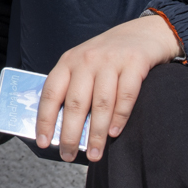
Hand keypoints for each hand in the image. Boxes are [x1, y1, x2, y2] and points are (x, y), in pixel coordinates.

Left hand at [40, 14, 180, 161]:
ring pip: (101, 103)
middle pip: (75, 103)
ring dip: (96, 133)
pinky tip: (114, 133)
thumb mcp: (84, 64)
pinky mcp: (135, 63)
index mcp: (68, 61)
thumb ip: (74, 88)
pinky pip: (126, 95)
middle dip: (70, 134)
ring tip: (94, 154)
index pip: (51, 93)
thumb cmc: (108, 57)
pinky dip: (120, 117)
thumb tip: (63, 129)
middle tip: (68, 155)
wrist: (144, 32)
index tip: (43, 142)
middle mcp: (87, 60)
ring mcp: (111, 61)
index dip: (45, 119)